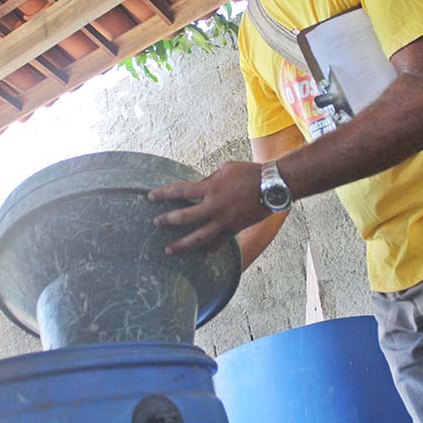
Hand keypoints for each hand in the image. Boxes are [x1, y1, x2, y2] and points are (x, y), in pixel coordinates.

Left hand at [148, 161, 271, 254]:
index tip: (150, 197)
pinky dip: (210, 249)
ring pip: (198, 237)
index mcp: (211, 188)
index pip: (180, 191)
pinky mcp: (234, 229)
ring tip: (169, 250)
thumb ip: (209, 179)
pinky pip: (219, 243)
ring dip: (182, 244)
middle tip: (155, 223)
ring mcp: (224, 221)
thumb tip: (198, 187)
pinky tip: (202, 255)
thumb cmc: (248, 172)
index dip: (163, 193)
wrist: (272, 186)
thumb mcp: (225, 169)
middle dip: (167, 220)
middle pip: (185, 217)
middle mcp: (214, 206)